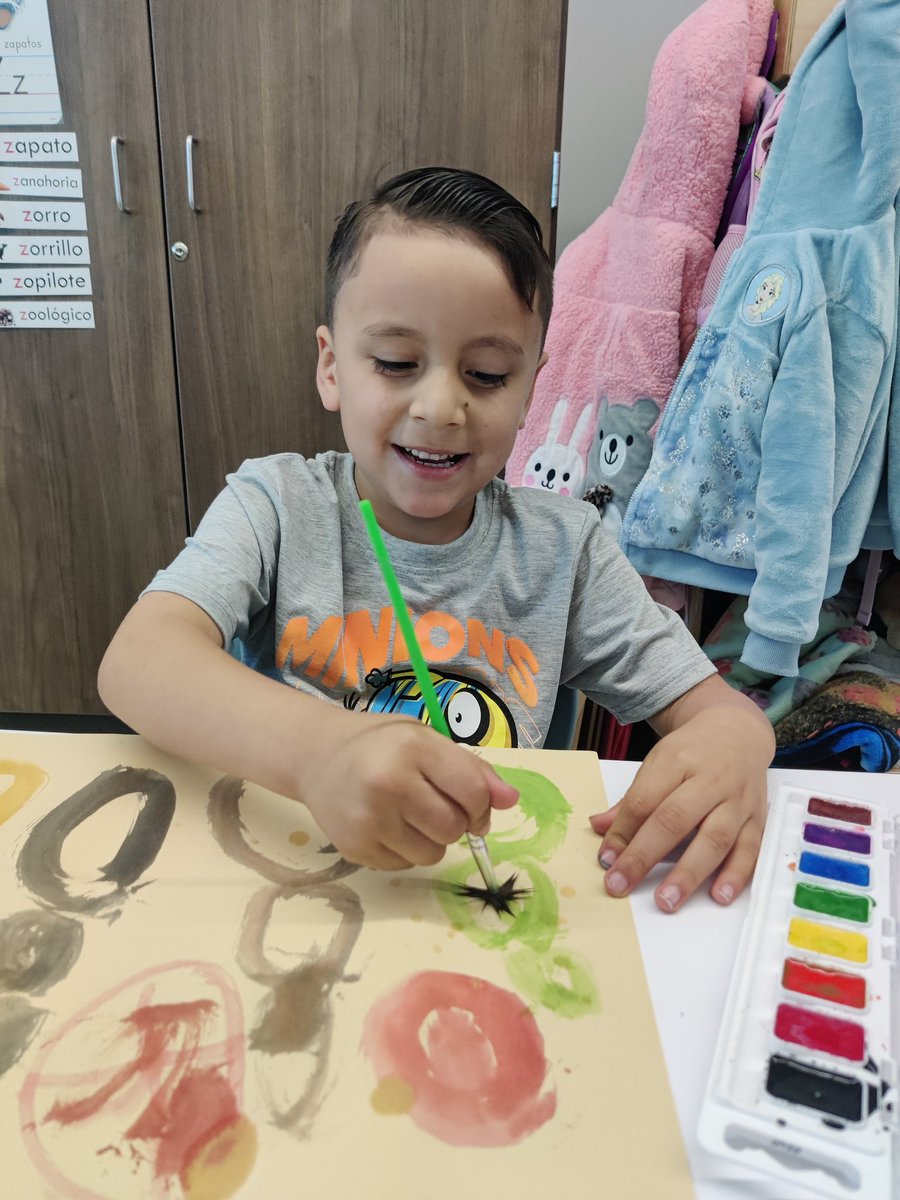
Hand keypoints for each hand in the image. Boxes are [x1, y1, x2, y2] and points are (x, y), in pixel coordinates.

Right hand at [298, 708, 518, 869]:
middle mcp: (389, 783)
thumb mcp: (428, 741)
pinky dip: (405, 851)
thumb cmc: (382, 745)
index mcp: (413, 748)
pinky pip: (405, 866)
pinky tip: (387, 826)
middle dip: (455, 822)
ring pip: (432, 854)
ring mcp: (368, 819)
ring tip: (409, 815)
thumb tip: (511, 800)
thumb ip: (472, 770)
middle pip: (454, 828)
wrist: (317, 757)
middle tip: (433, 804)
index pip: (473, 792)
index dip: (481, 804)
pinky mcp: (354, 847)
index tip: (470, 802)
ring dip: (431, 840)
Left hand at [589, 681, 772, 911]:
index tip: (606, 860)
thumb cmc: (692, 752)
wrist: (738, 732)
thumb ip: (633, 799)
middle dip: (645, 856)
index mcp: (677, 760)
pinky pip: (750, 849)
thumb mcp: (658, 763)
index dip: (623, 832)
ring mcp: (737, 800)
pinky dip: (736, 874)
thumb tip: (600, 829)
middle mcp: (709, 779)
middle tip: (621, 885)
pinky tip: (719, 895)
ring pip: (715, 838)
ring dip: (689, 873)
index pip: (645, 799)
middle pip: (675, 819)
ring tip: (667, 900)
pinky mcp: (758, 817)